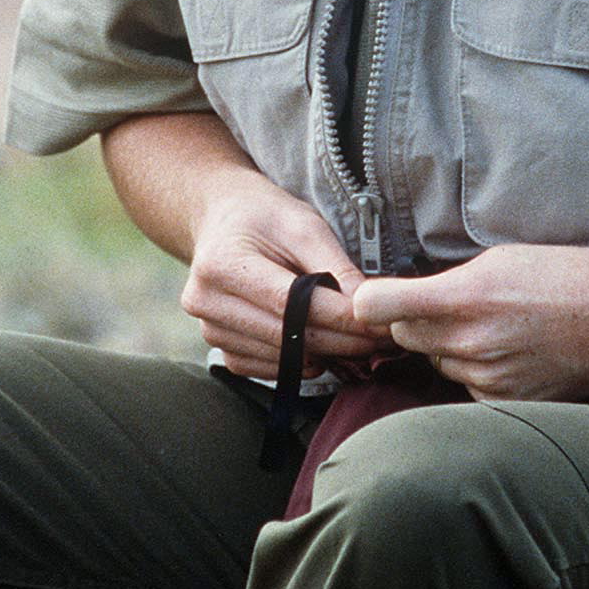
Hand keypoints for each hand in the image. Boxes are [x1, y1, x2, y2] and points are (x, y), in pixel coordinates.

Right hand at [181, 173, 389, 380]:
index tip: (380, 323)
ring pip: (282, 358)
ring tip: (357, 340)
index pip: (291, 304)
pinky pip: (268, 369)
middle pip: (288, 336)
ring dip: (326, 354)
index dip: (341, 318)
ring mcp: (209, 330)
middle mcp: (207, 302)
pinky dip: (301, 363)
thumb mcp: (304, 225)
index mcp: (222, 264)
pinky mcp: (220, 348)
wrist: (223, 223)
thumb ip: (335, 266)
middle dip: (342, 340)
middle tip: (382, 339)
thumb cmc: (265, 219)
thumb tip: (365, 308)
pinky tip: (322, 346)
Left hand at [349, 241, 588, 401]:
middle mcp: (473, 343)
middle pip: (407, 337)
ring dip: (453, 348)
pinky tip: (514, 354)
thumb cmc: (570, 275)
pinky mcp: (509, 404)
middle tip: (457, 307)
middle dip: (419, 322)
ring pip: (439, 364)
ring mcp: (490, 378)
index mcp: (467, 297)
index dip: (371, 303)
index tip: (375, 302)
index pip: (378, 308)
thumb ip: (449, 281)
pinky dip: (480, 373)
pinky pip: (470, 387)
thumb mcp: (503, 258)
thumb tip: (403, 297)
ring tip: (500, 328)